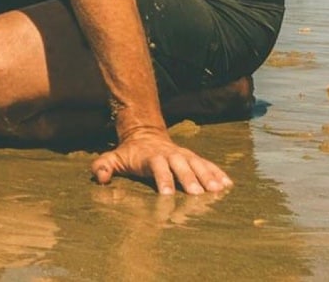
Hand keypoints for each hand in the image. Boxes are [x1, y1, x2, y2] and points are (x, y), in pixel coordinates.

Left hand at [91, 129, 232, 195]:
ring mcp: (183, 154)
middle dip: (189, 179)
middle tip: (197, 194)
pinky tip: (228, 184)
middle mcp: (170, 154)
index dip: (162, 178)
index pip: (157, 166)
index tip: (166, 194)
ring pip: (197, 163)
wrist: (145, 132)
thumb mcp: (114, 157)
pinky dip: (218, 173)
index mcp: (151, 156)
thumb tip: (100, 177)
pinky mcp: (193, 157)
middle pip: (180, 165)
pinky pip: (207, 164)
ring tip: (219, 190)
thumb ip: (104, 165)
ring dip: (208, 176)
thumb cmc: (130, 153)